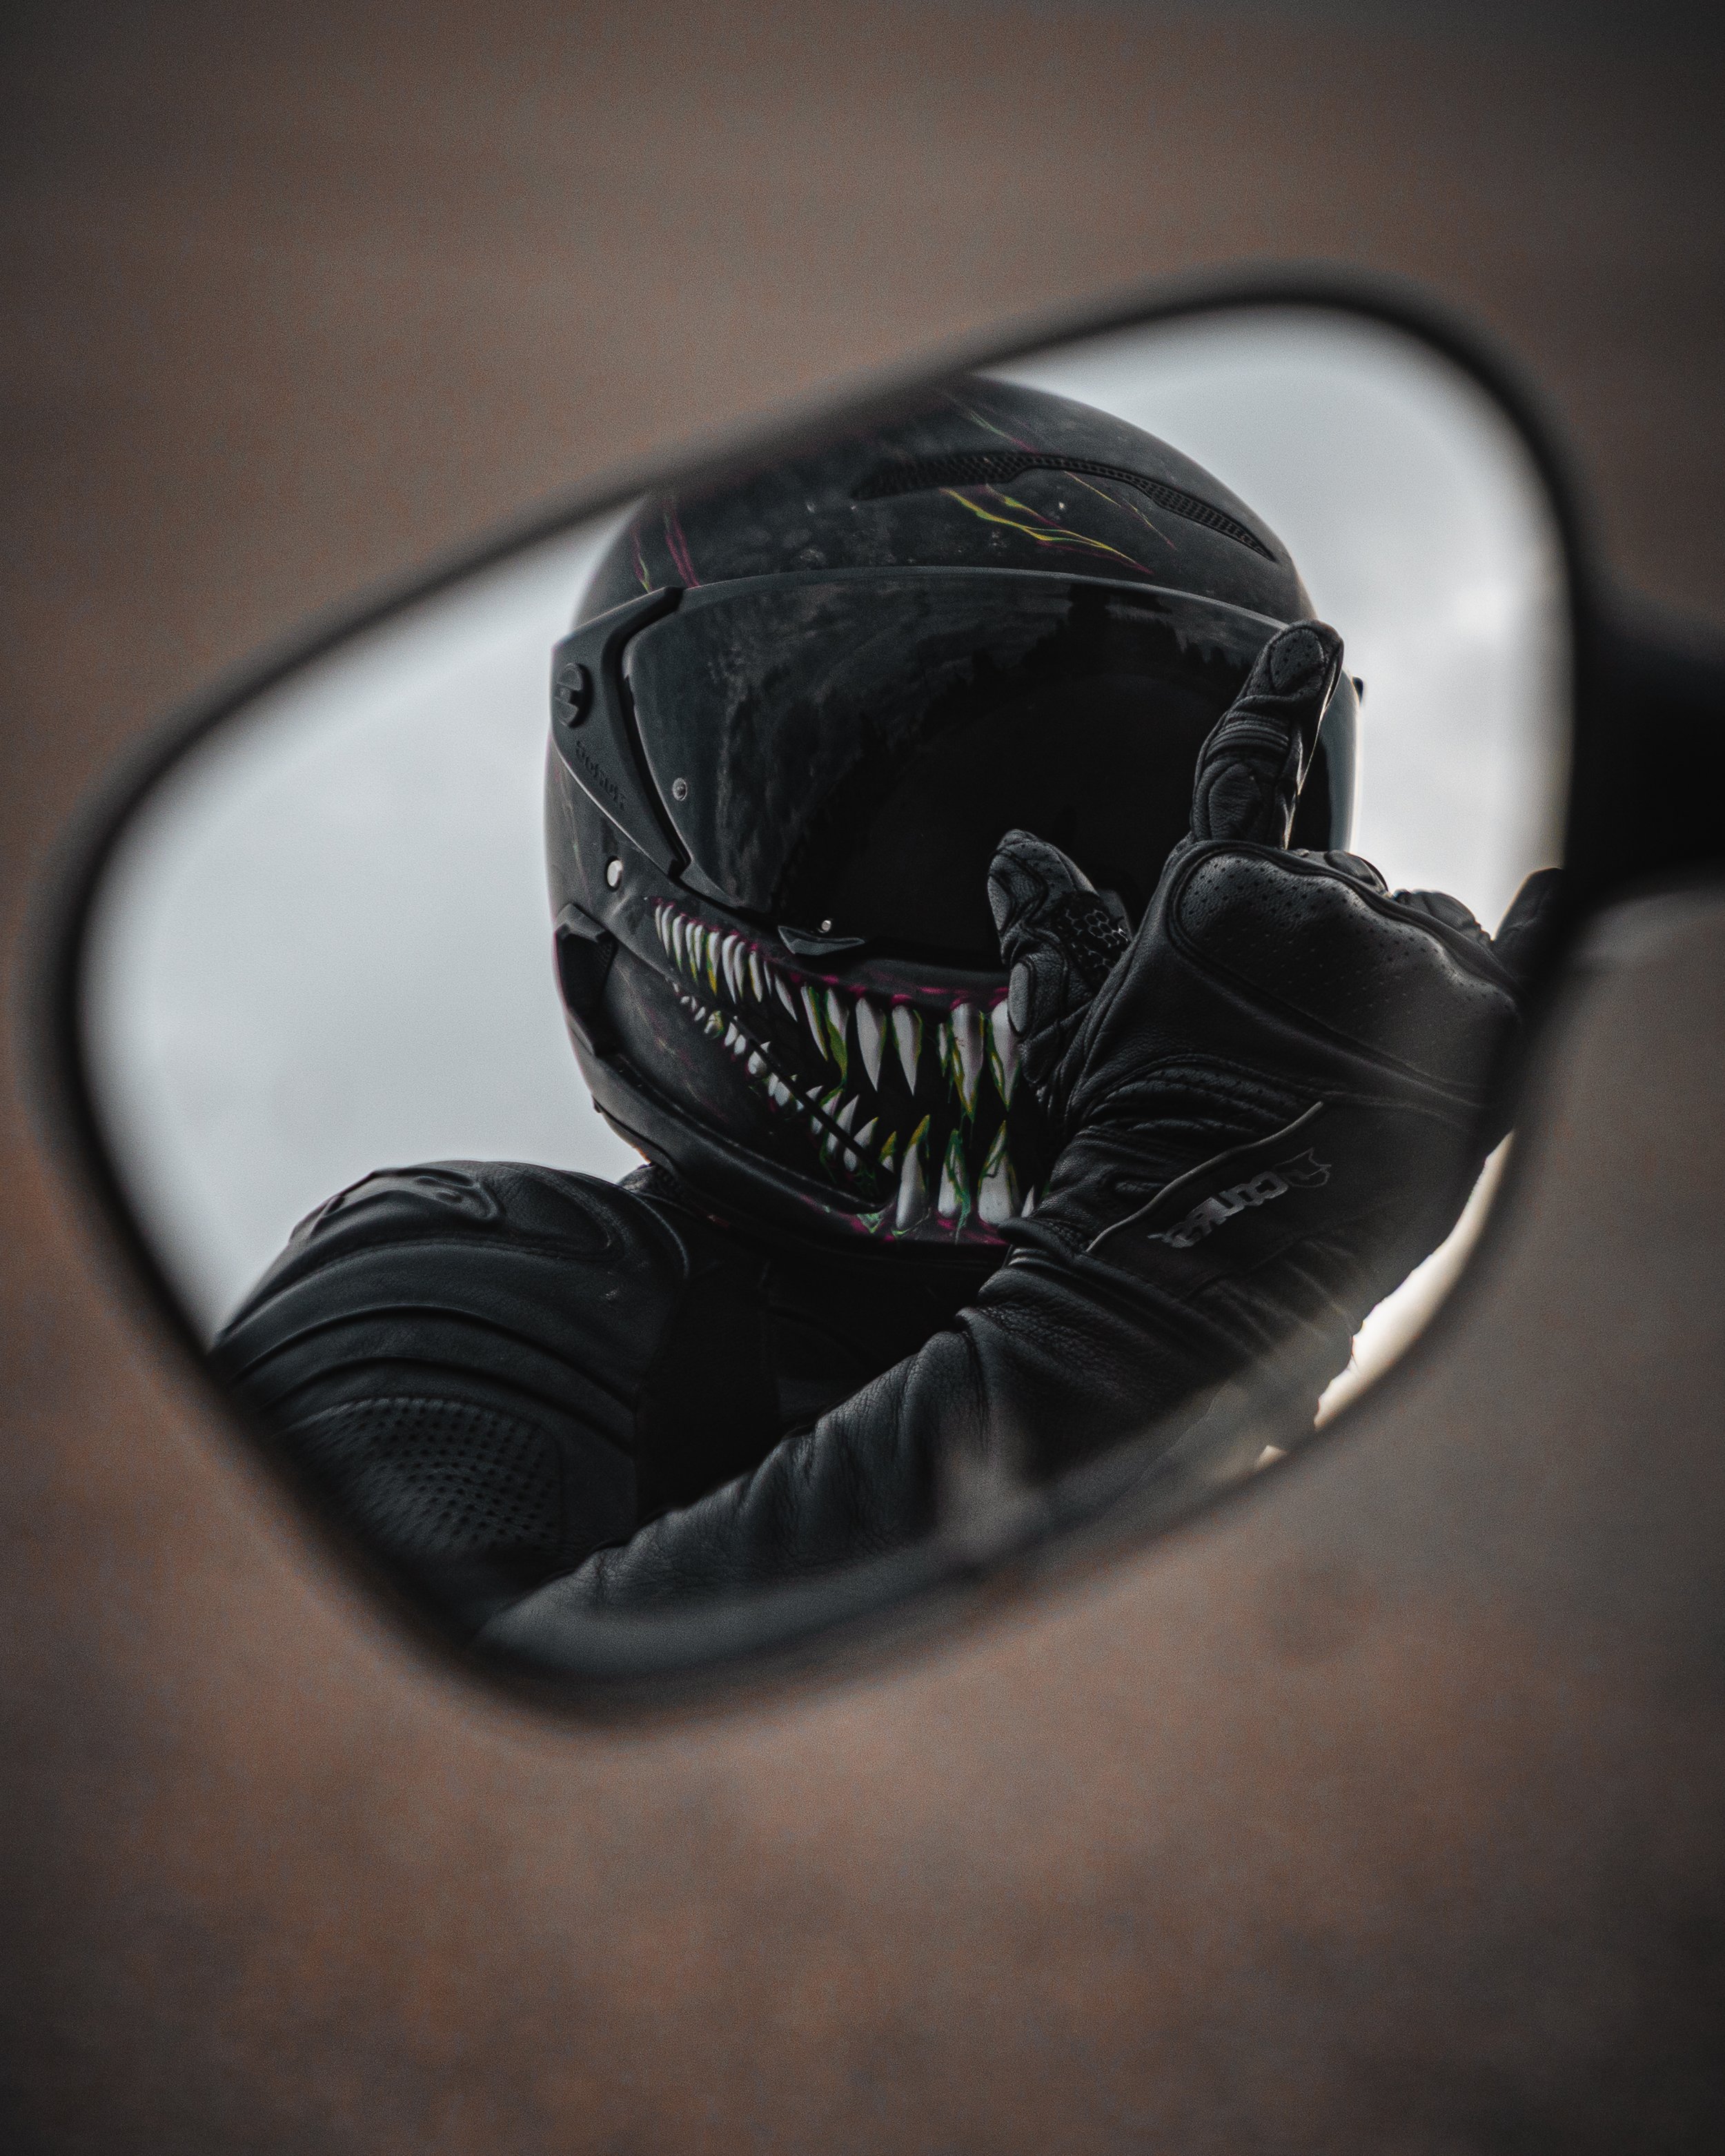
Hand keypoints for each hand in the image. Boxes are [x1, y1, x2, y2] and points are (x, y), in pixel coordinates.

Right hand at [988, 622, 1560, 1418]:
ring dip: (1396, 972)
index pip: (1252, 769)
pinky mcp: (1485, 1025)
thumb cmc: (1124, 1154)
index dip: (1279, 699)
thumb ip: (1053, 933)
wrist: (1200, 1267)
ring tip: (1351, 1074)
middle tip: (1290, 1038)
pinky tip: (1554, 891)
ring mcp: (1407, 964)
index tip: (1312, 646)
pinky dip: (1535, 927)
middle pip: (1348, 879)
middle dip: (1325, 935)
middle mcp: (1319, 906)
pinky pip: (1526, 948)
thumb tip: (1017, 850)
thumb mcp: (1073, 1040)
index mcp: (1214, 895)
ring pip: (1423, 926)